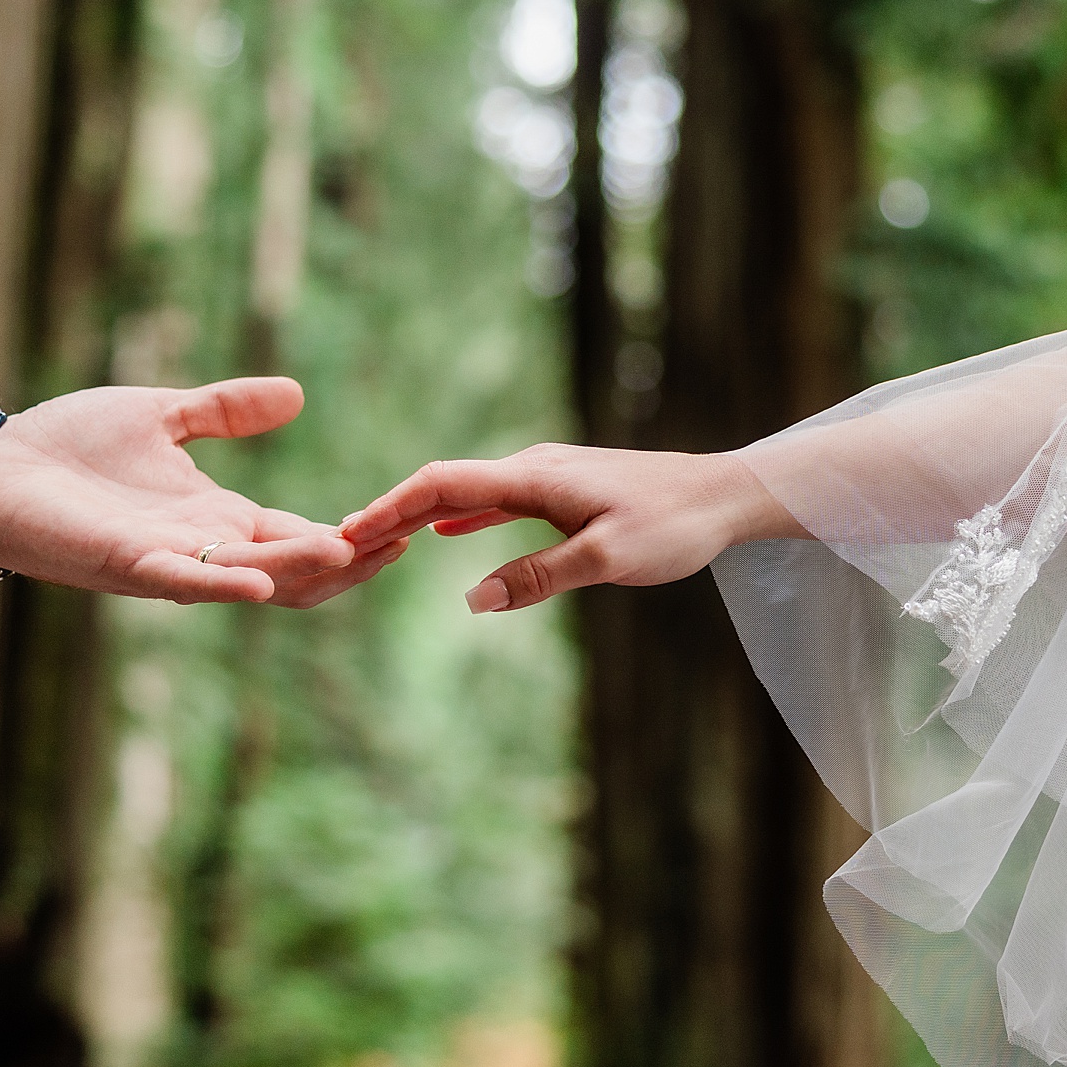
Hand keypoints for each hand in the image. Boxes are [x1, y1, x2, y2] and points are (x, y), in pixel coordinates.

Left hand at [0, 378, 399, 605]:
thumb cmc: (67, 447)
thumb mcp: (162, 415)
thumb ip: (225, 410)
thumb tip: (295, 395)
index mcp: (216, 518)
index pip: (301, 535)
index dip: (351, 533)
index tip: (404, 521)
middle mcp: (202, 548)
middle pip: (294, 570)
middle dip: (349, 559)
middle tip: (403, 541)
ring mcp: (167, 561)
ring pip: (253, 577)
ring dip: (304, 570)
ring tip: (355, 552)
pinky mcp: (125, 563)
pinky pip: (184, 581)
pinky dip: (224, 584)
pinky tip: (263, 581)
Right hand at [339, 443, 797, 611]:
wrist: (726, 494)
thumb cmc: (675, 525)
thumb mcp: (607, 561)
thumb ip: (538, 578)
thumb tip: (472, 600)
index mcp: (534, 478)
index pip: (441, 485)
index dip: (390, 507)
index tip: (347, 532)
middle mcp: (534, 467)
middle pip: (443, 484)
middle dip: (390, 512)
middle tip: (340, 543)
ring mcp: (548, 476)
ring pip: (468, 492)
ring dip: (420, 514)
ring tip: (377, 538)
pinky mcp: (565, 489)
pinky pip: (497, 499)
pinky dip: (461, 514)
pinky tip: (445, 530)